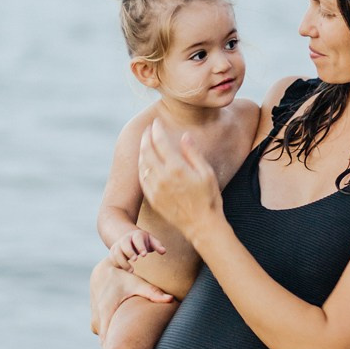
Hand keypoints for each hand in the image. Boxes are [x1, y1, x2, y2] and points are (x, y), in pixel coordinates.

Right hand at [89, 255, 174, 336]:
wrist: (101, 273)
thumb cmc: (121, 278)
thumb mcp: (136, 284)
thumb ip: (153, 293)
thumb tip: (171, 299)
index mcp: (106, 312)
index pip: (108, 338)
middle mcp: (98, 319)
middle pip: (107, 342)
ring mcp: (95, 322)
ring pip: (106, 339)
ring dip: (116, 344)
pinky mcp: (95, 322)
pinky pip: (104, 335)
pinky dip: (113, 338)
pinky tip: (122, 343)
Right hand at [108, 228, 166, 270]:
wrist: (127, 237)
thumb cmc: (142, 241)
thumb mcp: (150, 240)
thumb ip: (157, 245)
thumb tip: (163, 251)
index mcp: (136, 235)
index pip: (137, 238)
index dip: (140, 246)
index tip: (145, 255)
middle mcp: (125, 239)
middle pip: (124, 244)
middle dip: (129, 251)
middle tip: (135, 259)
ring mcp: (118, 245)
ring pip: (116, 252)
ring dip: (122, 261)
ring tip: (131, 270)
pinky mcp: (112, 252)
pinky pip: (112, 258)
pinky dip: (116, 264)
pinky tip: (124, 270)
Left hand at [137, 120, 221, 245]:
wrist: (202, 226)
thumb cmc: (209, 199)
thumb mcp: (206, 173)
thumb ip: (193, 153)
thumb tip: (184, 136)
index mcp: (177, 168)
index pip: (160, 142)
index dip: (156, 129)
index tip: (156, 122)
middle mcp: (162, 177)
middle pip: (147, 150)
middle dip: (146, 137)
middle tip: (147, 129)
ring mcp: (155, 189)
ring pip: (142, 164)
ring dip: (142, 150)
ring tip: (144, 142)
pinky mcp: (153, 199)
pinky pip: (142, 178)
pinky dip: (141, 167)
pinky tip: (144, 162)